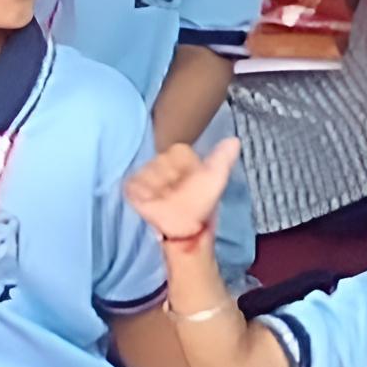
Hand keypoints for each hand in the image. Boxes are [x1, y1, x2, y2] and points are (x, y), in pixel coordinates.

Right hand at [124, 135, 240, 244]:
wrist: (186, 227)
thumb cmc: (202, 201)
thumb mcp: (216, 178)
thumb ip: (223, 157)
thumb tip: (235, 140)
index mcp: (180, 152)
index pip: (176, 152)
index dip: (185, 169)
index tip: (191, 182)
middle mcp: (160, 159)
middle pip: (159, 164)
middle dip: (171, 182)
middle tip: (180, 195)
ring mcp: (144, 173)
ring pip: (146, 175)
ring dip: (157, 191)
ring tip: (168, 201)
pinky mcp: (131, 187)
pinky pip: (133, 187)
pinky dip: (144, 197)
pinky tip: (154, 204)